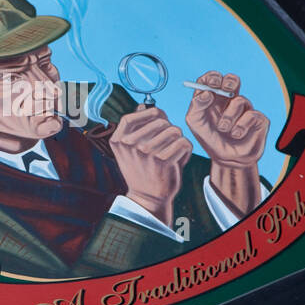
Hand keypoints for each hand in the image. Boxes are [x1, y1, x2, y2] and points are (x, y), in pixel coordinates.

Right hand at [109, 106, 192, 224]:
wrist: (147, 198)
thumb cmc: (141, 170)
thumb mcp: (130, 149)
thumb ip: (136, 127)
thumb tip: (143, 106)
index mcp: (118, 140)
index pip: (134, 115)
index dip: (150, 113)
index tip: (159, 118)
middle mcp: (130, 144)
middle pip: (160, 121)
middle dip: (169, 129)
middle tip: (168, 142)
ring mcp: (146, 152)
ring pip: (175, 130)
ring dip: (178, 140)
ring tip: (172, 151)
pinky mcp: (163, 161)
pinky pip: (183, 143)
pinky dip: (186, 150)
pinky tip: (179, 159)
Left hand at [186, 71, 268, 217]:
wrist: (228, 160)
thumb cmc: (210, 139)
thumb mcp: (196, 123)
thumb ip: (196, 106)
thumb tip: (207, 93)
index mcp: (213, 98)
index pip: (212, 80)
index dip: (212, 77)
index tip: (210, 82)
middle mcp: (229, 101)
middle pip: (232, 80)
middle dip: (228, 81)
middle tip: (223, 89)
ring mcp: (245, 109)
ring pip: (239, 100)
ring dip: (228, 116)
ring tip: (224, 129)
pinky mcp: (258, 118)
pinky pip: (250, 115)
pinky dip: (240, 126)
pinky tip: (236, 134)